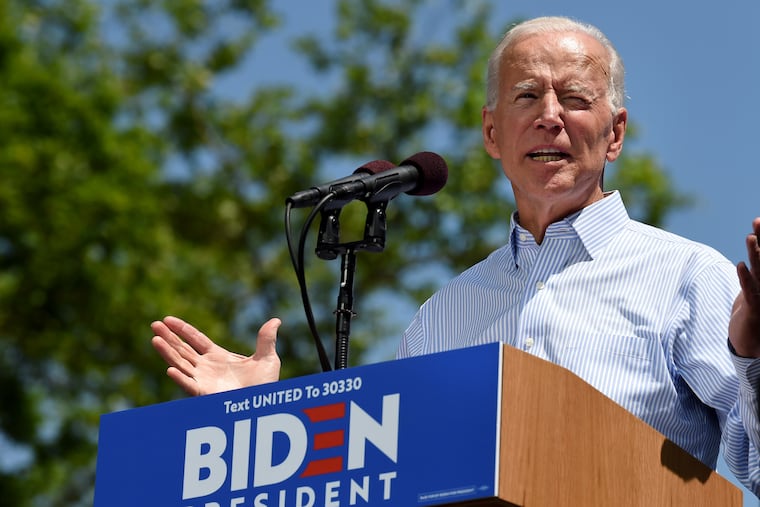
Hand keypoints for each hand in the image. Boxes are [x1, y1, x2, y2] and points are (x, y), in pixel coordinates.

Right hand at [151, 316, 281, 395]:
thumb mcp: (267, 359)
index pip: (195, 340)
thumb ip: (266, 339)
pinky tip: (170, 369)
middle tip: (154, 325)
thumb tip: (276, 320)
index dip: (182, 329)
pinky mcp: (205, 395)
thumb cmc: (265, 386)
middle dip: (168, 337)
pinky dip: (180, 378)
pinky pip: (190, 386)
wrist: (266, 405)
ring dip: (167, 353)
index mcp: (217, 357)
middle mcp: (206, 368)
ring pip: (180, 364)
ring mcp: (203, 381)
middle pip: (183, 350)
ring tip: (155, 339)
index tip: (167, 319)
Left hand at [729, 217, 759, 357]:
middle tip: (757, 220)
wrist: (753, 346)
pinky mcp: (754, 309)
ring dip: (755, 254)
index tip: (759, 220)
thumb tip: (755, 246)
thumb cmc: (754, 314)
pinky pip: (750, 292)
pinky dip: (745, 279)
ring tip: (749, 237)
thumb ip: (754, 271)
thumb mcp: (753, 290)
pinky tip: (739, 266)